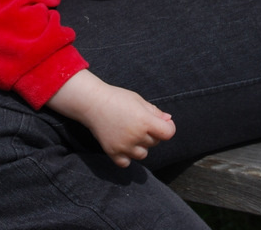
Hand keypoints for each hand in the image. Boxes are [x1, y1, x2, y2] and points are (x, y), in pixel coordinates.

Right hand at [47, 70, 175, 167]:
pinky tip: (123, 145)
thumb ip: (155, 112)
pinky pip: (126, 163)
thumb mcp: (139, 100)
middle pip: (155, 142)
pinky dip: (127, 157)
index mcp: (145, 120)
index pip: (168, 133)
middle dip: (151, 134)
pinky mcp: (112, 152)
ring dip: (140, 146)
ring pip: (142, 154)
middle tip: (138, 122)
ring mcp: (124, 146)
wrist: (92, 102)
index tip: (163, 123)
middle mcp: (136, 135)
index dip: (168, 127)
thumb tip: (168, 120)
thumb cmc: (117, 98)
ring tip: (130, 134)